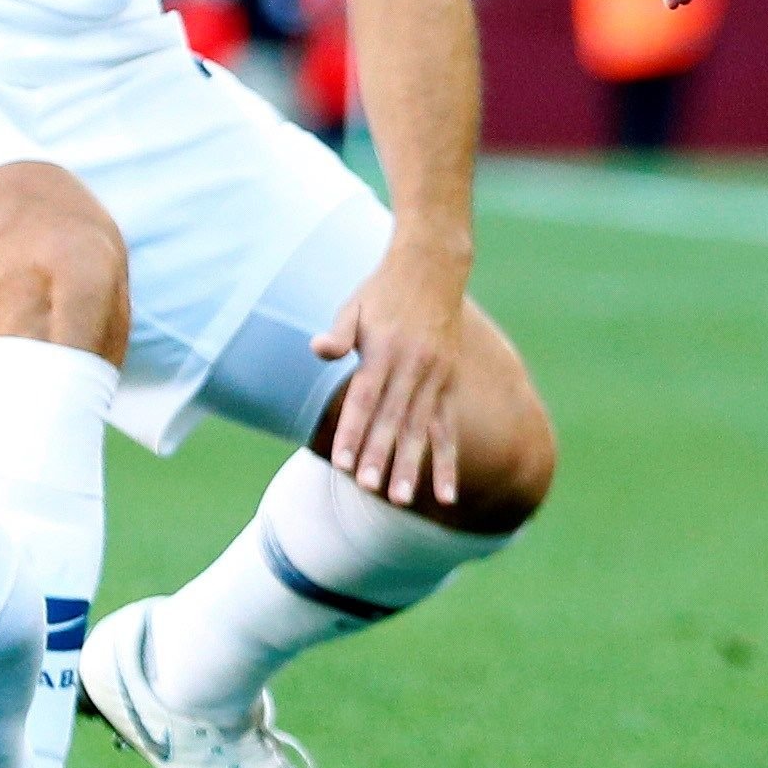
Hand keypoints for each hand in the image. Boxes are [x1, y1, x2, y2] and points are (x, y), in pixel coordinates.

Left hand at [318, 243, 478, 508]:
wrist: (433, 267)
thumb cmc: (383, 290)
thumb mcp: (355, 304)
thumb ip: (339, 331)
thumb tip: (317, 349)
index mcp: (384, 349)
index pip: (364, 398)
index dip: (353, 430)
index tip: (342, 462)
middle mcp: (412, 366)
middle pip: (393, 419)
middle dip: (380, 456)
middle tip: (369, 489)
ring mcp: (435, 377)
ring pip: (422, 429)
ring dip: (412, 466)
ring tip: (402, 500)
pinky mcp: (449, 384)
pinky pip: (448, 429)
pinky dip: (447, 462)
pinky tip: (446, 494)